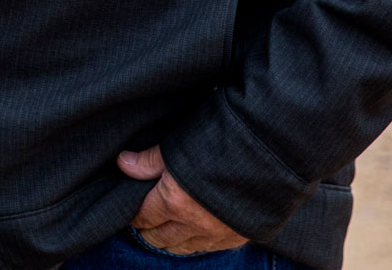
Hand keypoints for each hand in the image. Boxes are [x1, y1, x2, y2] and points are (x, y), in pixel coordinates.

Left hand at [117, 146, 246, 254]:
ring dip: (171, 239)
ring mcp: (215, 234)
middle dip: (149, 229)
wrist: (269, 154)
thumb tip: (123, 162)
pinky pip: (208, 249)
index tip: (131, 208)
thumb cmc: (221, 143)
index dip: (134, 213)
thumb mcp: (178, 145)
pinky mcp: (236, 238)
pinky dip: (196, 242)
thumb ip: (149, 160)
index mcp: (173, 201)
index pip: (143, 216)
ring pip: (182, 248)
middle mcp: (192, 224)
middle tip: (145, 220)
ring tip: (165, 228)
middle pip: (159, 238)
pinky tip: (194, 232)